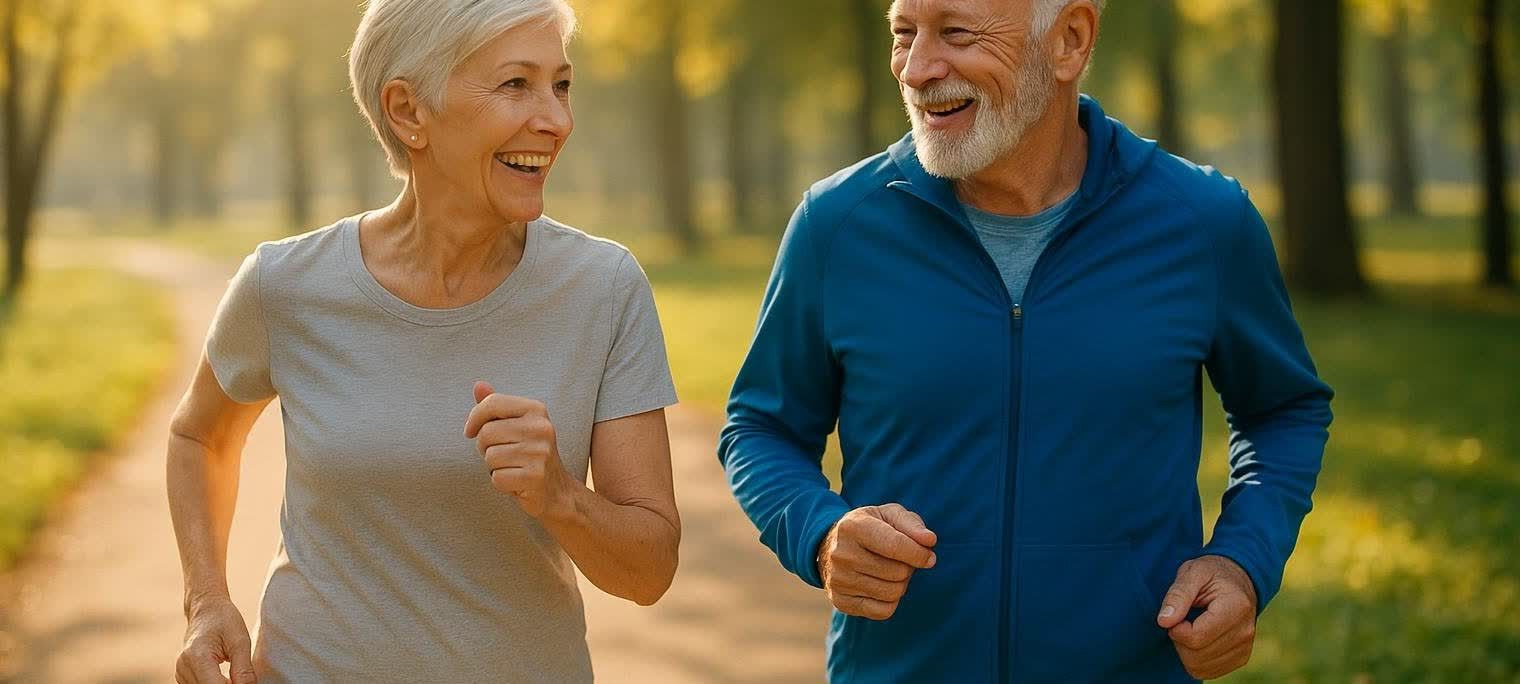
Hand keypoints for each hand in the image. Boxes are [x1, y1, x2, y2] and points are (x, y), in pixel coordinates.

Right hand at [176, 596, 255, 683]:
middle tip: (241, 677)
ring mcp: (180, 672)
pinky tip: (223, 678)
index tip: (246, 682)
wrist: (206, 610)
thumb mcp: (240, 642)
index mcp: (198, 657)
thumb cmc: (225, 621)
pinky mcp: (182, 675)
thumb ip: (244, 669)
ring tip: (234, 676)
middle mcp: (184, 667)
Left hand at [464, 381, 575, 519]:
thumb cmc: (528, 453)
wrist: (556, 490)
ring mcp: (540, 453)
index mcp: (536, 409)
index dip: (474, 418)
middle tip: (502, 454)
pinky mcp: (535, 477)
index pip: (492, 403)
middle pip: (486, 433)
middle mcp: (541, 428)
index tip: (470, 431)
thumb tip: (478, 384)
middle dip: (485, 447)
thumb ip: (496, 405)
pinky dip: (501, 483)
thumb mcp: (515, 425)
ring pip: (490, 457)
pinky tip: (516, 483)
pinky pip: (497, 478)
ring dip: (494, 467)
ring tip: (512, 467)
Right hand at [817, 503, 937, 620]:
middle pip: (897, 572)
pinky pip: (883, 611)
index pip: (896, 546)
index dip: (920, 554)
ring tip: (892, 572)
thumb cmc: (872, 528)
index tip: (929, 556)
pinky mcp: (840, 602)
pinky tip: (882, 586)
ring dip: (901, 584)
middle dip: (908, 567)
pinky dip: (890, 601)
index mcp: (853, 527)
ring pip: (892, 593)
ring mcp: (838, 580)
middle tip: (902, 561)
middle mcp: (841, 554)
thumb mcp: (889, 516)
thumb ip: (912, 525)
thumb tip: (929, 540)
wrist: (834, 546)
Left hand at [1157, 555, 1258, 679]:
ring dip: (1185, 650)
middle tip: (1182, 619)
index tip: (1176, 613)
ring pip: (1199, 667)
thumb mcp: (1193, 572)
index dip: (1176, 628)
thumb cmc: (1212, 573)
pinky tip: (1198, 638)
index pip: (1196, 637)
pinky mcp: (1241, 657)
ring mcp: (1245, 647)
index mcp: (1236, 608)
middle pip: (1196, 655)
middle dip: (1179, 639)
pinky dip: (1194, 659)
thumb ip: (1177, 595)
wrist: (1238, 578)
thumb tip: (1164, 621)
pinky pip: (1207, 671)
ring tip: (1191, 626)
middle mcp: (1246, 632)